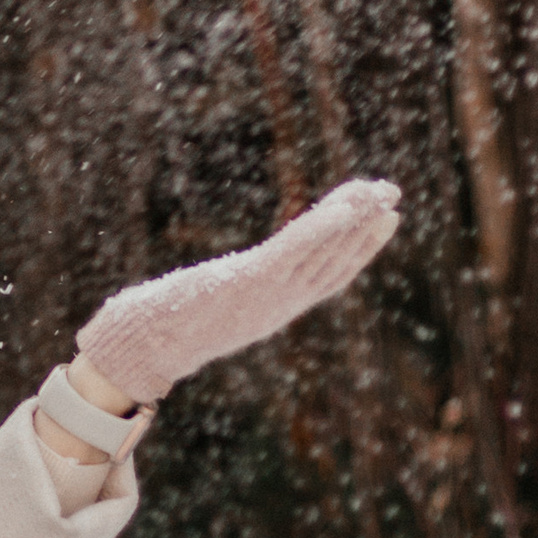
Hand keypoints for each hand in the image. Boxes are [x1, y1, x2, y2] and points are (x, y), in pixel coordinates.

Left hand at [74, 177, 400, 407]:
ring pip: (324, 253)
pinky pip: (296, 250)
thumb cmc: (167, 328)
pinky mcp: (253, 280)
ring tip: (379, 192)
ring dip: (354, 220)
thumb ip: (230, 294)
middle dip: (368, 227)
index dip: (361, 248)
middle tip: (393, 194)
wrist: (145, 344)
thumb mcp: (211, 308)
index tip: (385, 218)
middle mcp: (281, 303)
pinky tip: (345, 206)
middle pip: (336, 260)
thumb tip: (228, 282)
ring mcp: (270, 293)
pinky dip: (323, 228)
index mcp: (276, 307)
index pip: (331, 275)